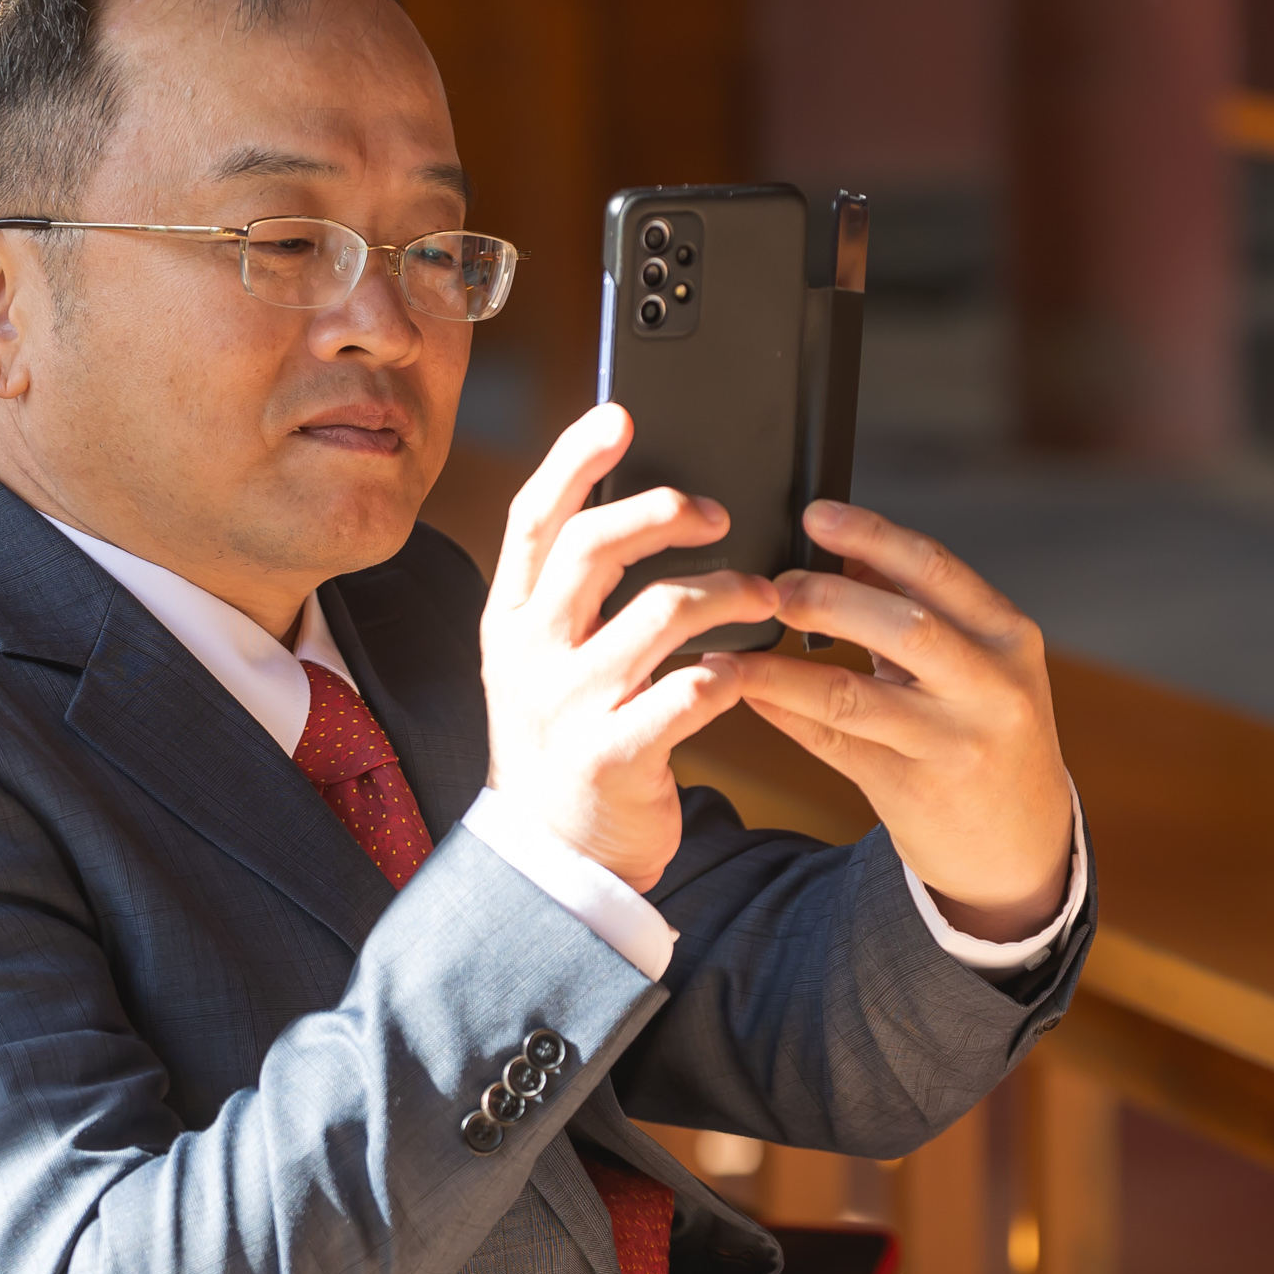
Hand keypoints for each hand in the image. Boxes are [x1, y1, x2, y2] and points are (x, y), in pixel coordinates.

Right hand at [483, 406, 780, 890]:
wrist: (553, 858)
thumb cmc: (567, 738)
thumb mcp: (545, 659)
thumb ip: (574, 592)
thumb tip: (639, 502)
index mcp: (510, 619)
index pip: (535, 517)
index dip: (575, 458)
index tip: (621, 415)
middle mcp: (529, 654)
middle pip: (593, 547)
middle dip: (664, 512)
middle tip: (719, 512)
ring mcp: (566, 706)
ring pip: (660, 613)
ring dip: (728, 593)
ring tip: (763, 597)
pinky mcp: (611, 755)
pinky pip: (690, 691)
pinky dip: (732, 672)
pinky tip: (749, 671)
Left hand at [709, 503, 1072, 940]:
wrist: (1020, 842)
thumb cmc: (986, 732)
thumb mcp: (976, 661)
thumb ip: (917, 606)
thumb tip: (844, 549)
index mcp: (1007, 635)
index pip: (936, 569)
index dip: (871, 536)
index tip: (815, 515)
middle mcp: (991, 687)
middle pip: (903, 626)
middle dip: (827, 599)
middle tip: (769, 588)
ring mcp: (954, 743)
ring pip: (854, 695)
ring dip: (782, 669)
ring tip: (734, 648)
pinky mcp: (913, 791)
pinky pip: (833, 743)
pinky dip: (784, 713)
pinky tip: (748, 692)